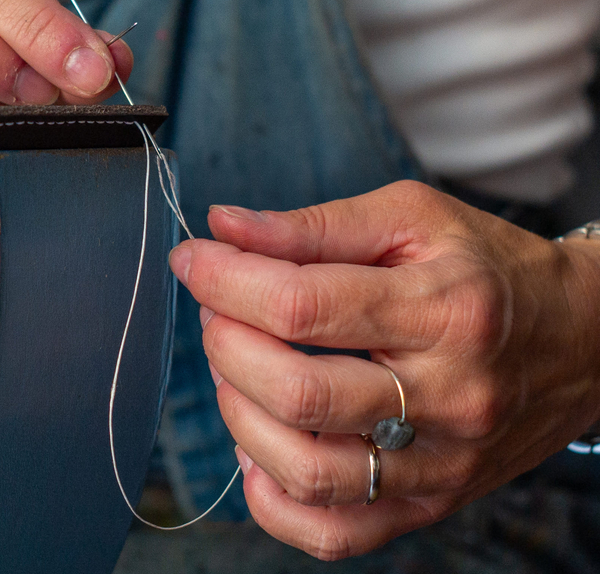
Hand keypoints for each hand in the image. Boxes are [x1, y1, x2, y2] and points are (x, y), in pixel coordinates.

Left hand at [168, 180, 599, 559]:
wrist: (583, 340)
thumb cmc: (486, 269)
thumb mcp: (411, 219)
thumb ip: (313, 225)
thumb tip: (221, 227)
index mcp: (444, 310)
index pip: (301, 306)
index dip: (225, 281)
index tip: (192, 260)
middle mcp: (449, 396)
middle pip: (297, 393)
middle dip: (225, 345)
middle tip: (218, 312)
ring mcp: (441, 462)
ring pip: (307, 470)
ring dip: (239, 417)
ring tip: (237, 372)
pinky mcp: (431, 504)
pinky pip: (332, 533)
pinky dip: (272, 499)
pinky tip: (259, 447)